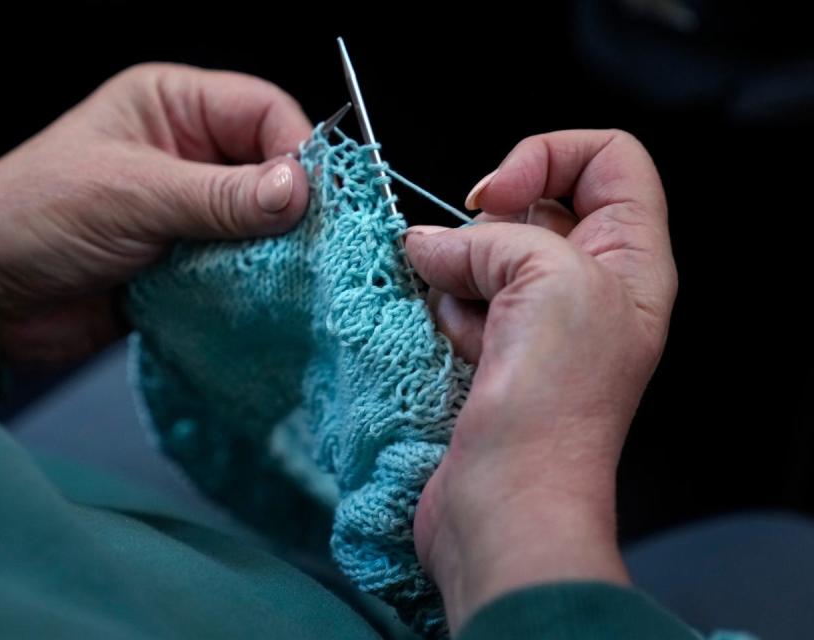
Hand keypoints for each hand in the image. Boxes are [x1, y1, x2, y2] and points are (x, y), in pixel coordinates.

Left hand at [0, 64, 311, 364]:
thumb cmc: (35, 216)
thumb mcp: (132, 194)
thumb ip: (220, 197)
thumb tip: (298, 192)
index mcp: (173, 107)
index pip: (263, 112)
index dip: (299, 150)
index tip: (317, 199)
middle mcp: (189, 155)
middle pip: (272, 171)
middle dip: (292, 209)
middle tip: (316, 246)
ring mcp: (190, 213)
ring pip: (262, 227)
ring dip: (274, 253)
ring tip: (290, 278)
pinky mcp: (188, 265)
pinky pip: (241, 271)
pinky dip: (253, 286)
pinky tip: (262, 301)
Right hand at [406, 130, 676, 631]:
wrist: (507, 505)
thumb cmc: (555, 401)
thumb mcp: (551, 280)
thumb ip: (491, 237)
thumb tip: (427, 242)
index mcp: (631, 259)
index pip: (608, 157)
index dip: (549, 156)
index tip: (496, 197)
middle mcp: (589, 284)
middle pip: (533, 205)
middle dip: (488, 229)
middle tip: (476, 273)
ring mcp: (537, 321)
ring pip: (481, 254)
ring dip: (459, 279)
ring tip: (471, 330)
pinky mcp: (491, 352)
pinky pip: (455, 300)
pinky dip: (444, 316)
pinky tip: (458, 355)